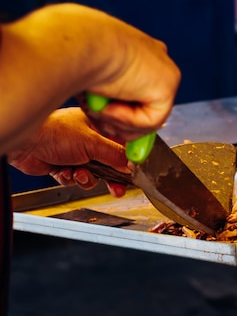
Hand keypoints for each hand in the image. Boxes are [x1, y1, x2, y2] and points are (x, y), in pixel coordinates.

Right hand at [0, 3, 180, 151]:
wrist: (78, 43)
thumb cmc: (72, 56)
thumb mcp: (90, 80)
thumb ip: (106, 97)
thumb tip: (110, 123)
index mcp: (138, 53)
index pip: (141, 93)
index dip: (124, 116)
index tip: (107, 125)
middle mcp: (156, 60)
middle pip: (146, 108)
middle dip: (121, 123)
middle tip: (98, 117)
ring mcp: (165, 72)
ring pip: (147, 120)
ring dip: (119, 121)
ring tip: (99, 106)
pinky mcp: (169, 85)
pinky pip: (151, 121)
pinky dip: (127, 120)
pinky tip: (111, 104)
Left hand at [7, 107, 129, 196]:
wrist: (24, 145)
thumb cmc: (53, 132)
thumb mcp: (92, 143)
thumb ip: (115, 155)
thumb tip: (132, 164)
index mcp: (97, 127)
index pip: (119, 145)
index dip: (126, 160)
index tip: (132, 173)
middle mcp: (87, 139)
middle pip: (108, 163)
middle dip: (110, 177)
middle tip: (116, 188)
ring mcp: (74, 153)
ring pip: (92, 174)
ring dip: (87, 178)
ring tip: (79, 174)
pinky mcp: (63, 165)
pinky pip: (76, 179)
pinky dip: (71, 178)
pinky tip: (64, 172)